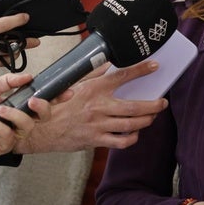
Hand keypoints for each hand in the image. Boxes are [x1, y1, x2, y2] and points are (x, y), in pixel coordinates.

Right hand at [0, 0, 39, 74]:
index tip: (26, 17)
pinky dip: (2, 58)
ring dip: (15, 53)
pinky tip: (7, 52)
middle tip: (36, 40)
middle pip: (8, 47)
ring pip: (3, 59)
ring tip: (24, 47)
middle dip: (24, 43)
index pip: (2, 25)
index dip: (17, 21)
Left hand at [0, 73, 51, 159]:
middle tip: (33, 101)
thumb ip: (9, 81)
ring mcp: (13, 135)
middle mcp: (19, 121)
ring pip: (27, 125)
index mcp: (20, 106)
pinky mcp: (4, 146)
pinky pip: (8, 135)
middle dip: (43, 107)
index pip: (44, 103)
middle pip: (44, 116)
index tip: (68, 91)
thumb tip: (29, 76)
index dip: (58, 98)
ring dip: (13, 115)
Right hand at [16, 59, 167, 152]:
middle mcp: (98, 107)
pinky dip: (132, 138)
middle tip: (162, 102)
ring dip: (147, 120)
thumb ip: (95, 74)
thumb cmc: (59, 105)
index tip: (154, 66)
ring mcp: (98, 125)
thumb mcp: (75, 84)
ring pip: (131, 125)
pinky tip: (135, 132)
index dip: (141, 70)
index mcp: (93, 89)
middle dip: (153, 105)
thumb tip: (110, 63)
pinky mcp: (96, 140)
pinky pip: (121, 141)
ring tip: (153, 116)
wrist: (41, 129)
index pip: (122, 76)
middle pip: (134, 106)